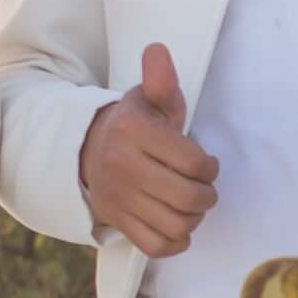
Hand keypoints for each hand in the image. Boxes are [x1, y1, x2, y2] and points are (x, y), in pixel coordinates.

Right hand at [79, 43, 217, 255]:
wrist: (87, 149)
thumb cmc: (135, 125)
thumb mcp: (149, 100)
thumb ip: (161, 81)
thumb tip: (159, 51)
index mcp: (133, 132)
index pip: (195, 163)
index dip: (210, 167)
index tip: (205, 163)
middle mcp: (121, 165)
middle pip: (190, 198)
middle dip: (207, 195)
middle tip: (202, 186)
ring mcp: (117, 197)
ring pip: (177, 225)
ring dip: (194, 218)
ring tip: (188, 203)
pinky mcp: (116, 221)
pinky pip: (158, 246)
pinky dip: (176, 241)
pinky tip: (176, 223)